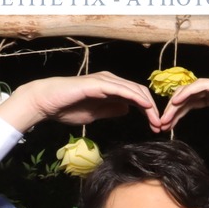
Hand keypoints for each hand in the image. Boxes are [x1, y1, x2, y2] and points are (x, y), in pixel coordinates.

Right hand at [0, 72, 158, 132]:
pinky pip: (121, 89)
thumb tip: (126, 109)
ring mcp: (105, 80)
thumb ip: (110, 110)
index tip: (155, 127)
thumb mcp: (95, 113)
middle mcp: (110, 81)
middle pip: (139, 92)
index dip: (148, 111)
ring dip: (148, 105)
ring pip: (134, 89)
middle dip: (153, 109)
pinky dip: (135, 97)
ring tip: (156, 120)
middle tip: (161, 126)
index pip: (135, 97)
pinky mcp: (98, 83)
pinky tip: (144, 106)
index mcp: (110, 88)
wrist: (47, 102)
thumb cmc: (67, 107)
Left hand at [155, 75, 208, 148]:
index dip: (175, 114)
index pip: (189, 103)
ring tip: (165, 116)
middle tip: (159, 123)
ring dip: (176, 103)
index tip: (165, 127)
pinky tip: (177, 101)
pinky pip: (202, 86)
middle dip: (171, 110)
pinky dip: (188, 92)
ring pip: (191, 90)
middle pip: (186, 96)